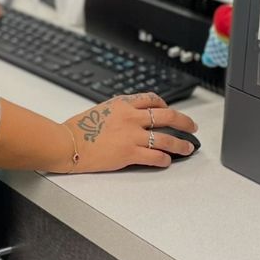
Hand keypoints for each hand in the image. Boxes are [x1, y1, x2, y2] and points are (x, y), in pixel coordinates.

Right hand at [59, 92, 197, 172]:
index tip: (169, 109)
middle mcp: (131, 117)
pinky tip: (167, 160)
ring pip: (166, 138)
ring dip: (181, 143)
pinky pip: (155, 156)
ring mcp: (132, 135)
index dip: (165, 104)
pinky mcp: (129, 153)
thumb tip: (130, 116)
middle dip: (184, 121)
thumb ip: (118, 111)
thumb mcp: (100, 109)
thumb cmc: (77, 129)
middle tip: (192, 126)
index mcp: (122, 104)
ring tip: (187, 148)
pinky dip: (164, 159)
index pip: (152, 99)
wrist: (67, 143)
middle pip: (167, 115)